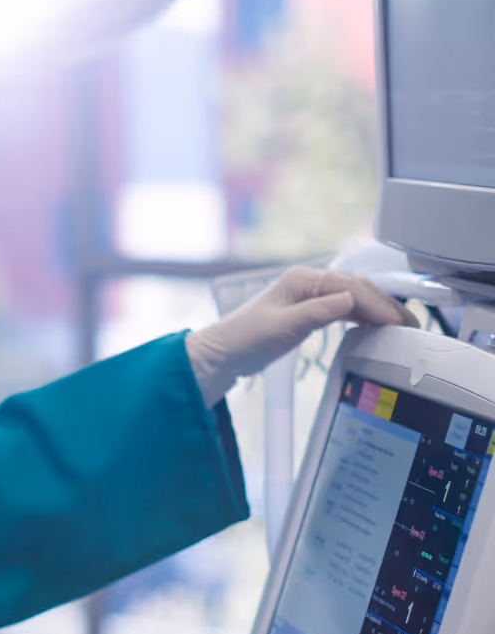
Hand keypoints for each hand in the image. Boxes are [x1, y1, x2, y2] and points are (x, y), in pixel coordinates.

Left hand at [186, 266, 418, 406]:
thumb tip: (350, 300)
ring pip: (351, 298)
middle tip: (410, 324)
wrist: (223, 354)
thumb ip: (319, 312)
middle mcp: (306, 282)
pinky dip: (360, 315)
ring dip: (376, 310)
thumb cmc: (246, 339)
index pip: (350, 287)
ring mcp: (306, 295)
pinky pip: (341, 308)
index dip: (377, 304)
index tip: (396, 322)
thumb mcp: (285, 327)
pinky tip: (373, 325)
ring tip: (399, 326)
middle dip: (384, 305)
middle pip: (356, 289)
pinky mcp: (305, 310)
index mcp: (302, 279)